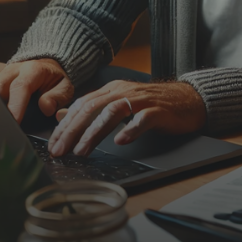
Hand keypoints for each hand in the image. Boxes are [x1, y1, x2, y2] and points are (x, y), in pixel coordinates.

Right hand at [0, 59, 73, 123]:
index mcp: (33, 70)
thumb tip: (46, 108)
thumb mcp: (65, 86)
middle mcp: (14, 70)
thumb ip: (58, 96)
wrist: (47, 65)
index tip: (14, 122)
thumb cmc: (55, 78)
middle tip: (0, 125)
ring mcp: (2, 74)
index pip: (20, 87)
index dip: (15, 106)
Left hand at [48, 80, 205, 156]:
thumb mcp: (119, 104)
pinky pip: (143, 119)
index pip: (83, 105)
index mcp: (112, 90)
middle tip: (61, 150)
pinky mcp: (159, 111)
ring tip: (83, 150)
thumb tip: (63, 115)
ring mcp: (142, 101)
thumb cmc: (153, 105)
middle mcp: (124, 92)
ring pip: (113, 112)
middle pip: (93, 108)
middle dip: (74, 130)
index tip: (53, 144)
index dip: (65, 125)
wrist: (188, 100)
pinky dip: (131, 129)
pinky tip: (121, 140)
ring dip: (95, 132)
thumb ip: (92, 109)